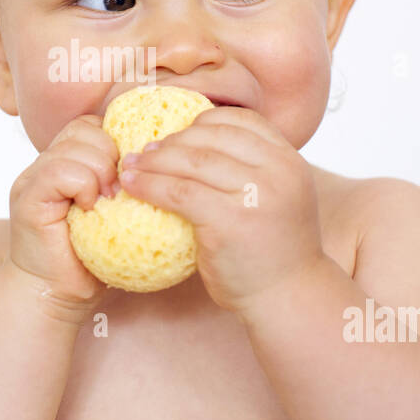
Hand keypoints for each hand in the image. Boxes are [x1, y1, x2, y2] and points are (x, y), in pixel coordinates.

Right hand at [7, 114, 118, 311]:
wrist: (55, 296)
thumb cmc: (93, 260)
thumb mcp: (118, 214)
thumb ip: (127, 185)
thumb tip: (167, 165)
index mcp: (66, 161)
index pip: (94, 125)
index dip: (118, 142)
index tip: (131, 175)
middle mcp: (46, 162)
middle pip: (85, 128)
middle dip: (112, 155)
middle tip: (118, 192)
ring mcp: (33, 177)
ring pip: (75, 145)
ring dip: (100, 171)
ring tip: (106, 201)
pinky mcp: (27, 196)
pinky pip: (61, 171)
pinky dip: (83, 185)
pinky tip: (89, 208)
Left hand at [117, 106, 325, 313]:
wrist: (289, 298)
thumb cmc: (274, 251)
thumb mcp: (277, 198)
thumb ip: (251, 171)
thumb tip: (198, 145)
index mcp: (289, 160)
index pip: (242, 120)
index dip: (204, 121)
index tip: (179, 134)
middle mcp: (277, 172)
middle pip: (212, 137)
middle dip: (173, 140)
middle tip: (146, 151)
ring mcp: (254, 195)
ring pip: (191, 161)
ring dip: (153, 160)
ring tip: (131, 166)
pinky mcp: (229, 220)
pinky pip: (179, 192)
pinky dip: (149, 185)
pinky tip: (132, 185)